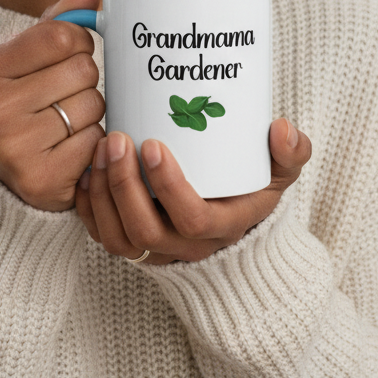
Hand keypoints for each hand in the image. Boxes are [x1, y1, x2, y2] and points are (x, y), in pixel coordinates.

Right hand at [0, 0, 105, 210]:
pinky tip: (72, 149)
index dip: (79, 43)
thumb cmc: (24, 106)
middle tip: (66, 97)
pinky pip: (95, 142)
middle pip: (82, 71)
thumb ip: (59, 22)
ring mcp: (14, 148)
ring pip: (93, 106)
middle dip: (86, 82)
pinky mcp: (40, 180)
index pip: (61, 35)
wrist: (6, 176)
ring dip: (92, 114)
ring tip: (68, 124)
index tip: (71, 56)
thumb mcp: (29, 60)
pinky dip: (93, 145)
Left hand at [75, 118, 310, 263]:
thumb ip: (292, 152)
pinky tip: (86, 170)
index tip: (153, 145)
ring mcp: (155, 248)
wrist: (229, 215)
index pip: (193, 218)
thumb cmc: (252, 186)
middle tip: (116, 139)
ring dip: (102, 194)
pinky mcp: (130, 241)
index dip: (169, 187)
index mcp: (222, 227)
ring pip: (118, 237)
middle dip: (125, 185)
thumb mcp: (280, 171)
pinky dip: (88, 205)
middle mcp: (185, 246)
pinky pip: (101, 234)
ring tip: (100, 150)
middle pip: (146, 231)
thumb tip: (281, 129)